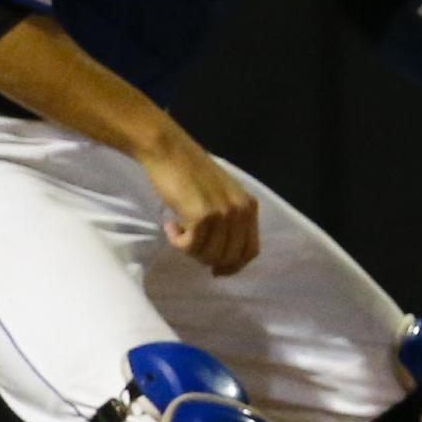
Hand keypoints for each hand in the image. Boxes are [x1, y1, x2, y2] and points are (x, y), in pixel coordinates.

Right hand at [144, 130, 259, 274]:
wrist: (170, 151)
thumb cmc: (191, 174)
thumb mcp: (222, 196)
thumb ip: (229, 222)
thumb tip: (223, 261)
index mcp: (249, 207)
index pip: (250, 251)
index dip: (233, 266)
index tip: (216, 270)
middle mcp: (240, 211)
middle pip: (229, 257)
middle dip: (207, 258)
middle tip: (189, 244)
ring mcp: (222, 214)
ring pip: (208, 255)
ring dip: (189, 249)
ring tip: (179, 229)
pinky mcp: (202, 216)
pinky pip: (189, 247)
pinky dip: (176, 241)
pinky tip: (171, 225)